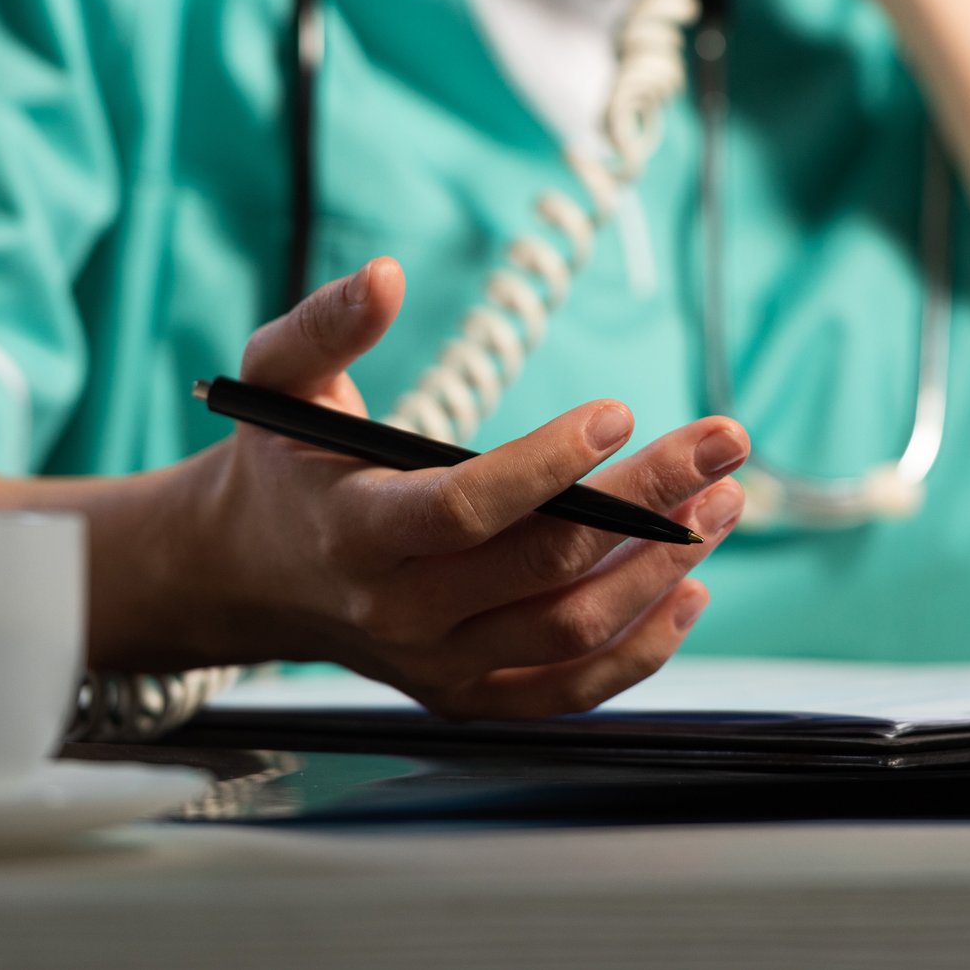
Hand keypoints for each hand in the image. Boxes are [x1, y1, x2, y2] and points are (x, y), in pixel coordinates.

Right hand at [169, 257, 747, 718]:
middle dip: (650, 501)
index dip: (550, 464)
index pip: (469, 510)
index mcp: (355, 530)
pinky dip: (641, 648)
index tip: (618, 410)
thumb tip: (387, 275)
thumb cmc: (280, 463)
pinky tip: (690, 587)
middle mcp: (401, 612)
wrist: (245, 573)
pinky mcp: (468, 693)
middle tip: (723, 443)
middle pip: (547, 567)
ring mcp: (438, 665)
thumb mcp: (277, 376)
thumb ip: (327, 322)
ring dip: (665, 568)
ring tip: (725, 501)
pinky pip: (569, 690)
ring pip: (573, 631)